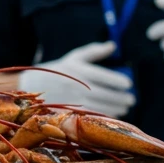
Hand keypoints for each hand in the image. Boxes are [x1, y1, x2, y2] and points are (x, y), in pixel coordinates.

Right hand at [17, 41, 134, 116]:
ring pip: (101, 107)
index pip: (104, 76)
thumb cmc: (57, 71)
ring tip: (125, 107)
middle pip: (105, 94)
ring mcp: (74, 101)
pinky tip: (112, 114)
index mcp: (79, 70)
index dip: (119, 81)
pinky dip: (105, 116)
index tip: (128, 84)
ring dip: (116, 108)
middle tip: (131, 99)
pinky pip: (92, 116)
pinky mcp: (71, 112)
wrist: (32, 88)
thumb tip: (113, 45)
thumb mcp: (73, 58)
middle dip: (121, 98)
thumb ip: (94, 52)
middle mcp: (77, 86)